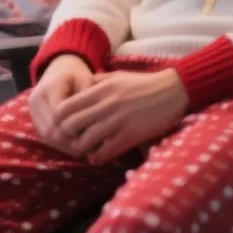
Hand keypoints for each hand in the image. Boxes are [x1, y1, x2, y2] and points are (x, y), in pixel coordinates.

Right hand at [29, 54, 95, 154]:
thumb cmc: (76, 73)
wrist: (58, 66)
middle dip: (71, 141)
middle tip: (90, 147)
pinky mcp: (34, 118)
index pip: (60, 115)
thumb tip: (92, 122)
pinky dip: (59, 143)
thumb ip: (88, 98)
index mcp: (50, 88)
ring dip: (64, 145)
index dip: (75, 128)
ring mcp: (32, 110)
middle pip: (51, 129)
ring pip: (47, 135)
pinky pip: (45, 136)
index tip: (92, 134)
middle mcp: (36, 100)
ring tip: (83, 149)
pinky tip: (73, 145)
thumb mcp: (86, 79)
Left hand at [54, 69, 188, 164]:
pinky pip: (106, 150)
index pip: (66, 107)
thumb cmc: (143, 84)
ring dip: (81, 148)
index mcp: (100, 89)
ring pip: (85, 140)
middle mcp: (105, 105)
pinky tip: (97, 156)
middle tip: (71, 140)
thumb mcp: (116, 76)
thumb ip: (96, 82)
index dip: (60, 119)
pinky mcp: (131, 135)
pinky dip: (97, 156)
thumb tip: (78, 88)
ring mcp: (118, 121)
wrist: (173, 91)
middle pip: (71, 125)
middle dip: (67, 136)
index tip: (64, 125)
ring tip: (84, 150)